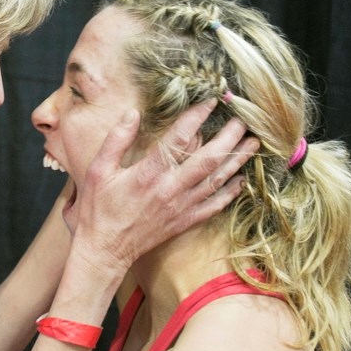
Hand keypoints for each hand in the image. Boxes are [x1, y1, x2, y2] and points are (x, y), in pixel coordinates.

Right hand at [70, 100, 257, 269]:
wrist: (104, 249)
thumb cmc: (98, 209)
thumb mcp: (98, 170)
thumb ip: (116, 140)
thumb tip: (132, 113)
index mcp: (148, 173)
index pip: (179, 138)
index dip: (197, 117)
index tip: (211, 101)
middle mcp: (170, 189)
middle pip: (209, 159)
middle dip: (229, 137)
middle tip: (244, 119)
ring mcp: (181, 207)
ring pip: (217, 180)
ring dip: (237, 160)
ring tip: (253, 143)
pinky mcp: (185, 221)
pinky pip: (214, 205)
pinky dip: (230, 192)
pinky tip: (240, 180)